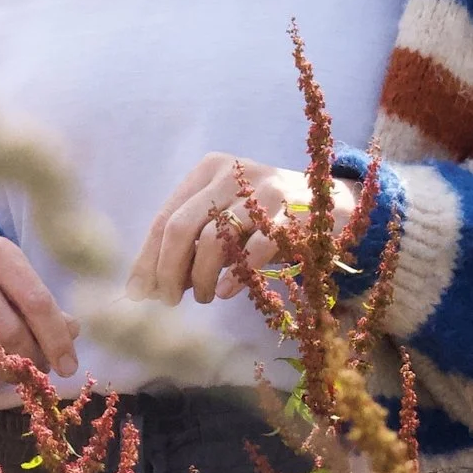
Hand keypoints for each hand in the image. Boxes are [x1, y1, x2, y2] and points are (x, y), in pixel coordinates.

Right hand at [0, 229, 79, 396]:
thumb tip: (71, 334)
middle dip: (32, 359)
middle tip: (40, 369)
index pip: (36, 303)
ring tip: (17, 374)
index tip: (67, 366)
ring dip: (5, 372)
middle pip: (9, 332)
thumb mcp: (15, 271)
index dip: (56, 340)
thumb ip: (41, 302)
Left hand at [127, 157, 355, 306]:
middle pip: (182, 227)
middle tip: (168, 301)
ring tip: (205, 296)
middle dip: (168, 271)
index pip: (165, 217)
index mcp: (208, 171)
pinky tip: (226, 291)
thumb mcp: (226, 219)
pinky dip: (236, 275)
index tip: (138, 294)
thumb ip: (190, 244)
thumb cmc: (267, 219)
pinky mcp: (292, 212)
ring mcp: (263, 189)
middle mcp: (232, 173)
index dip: (147, 259)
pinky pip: (255, 248)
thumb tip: (147, 287)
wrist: (334, 204)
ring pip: (214, 239)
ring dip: (202, 277)